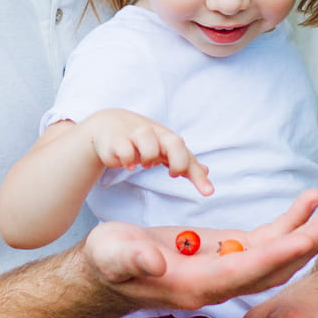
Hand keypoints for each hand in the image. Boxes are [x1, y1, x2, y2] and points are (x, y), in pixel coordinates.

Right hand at [83, 189, 317, 311]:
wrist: (109, 268)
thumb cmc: (108, 260)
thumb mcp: (113, 254)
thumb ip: (133, 257)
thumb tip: (154, 259)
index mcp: (199, 284)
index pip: (250, 270)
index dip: (282, 253)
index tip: (311, 236)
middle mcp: (221, 281)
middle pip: (276, 265)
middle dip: (310, 243)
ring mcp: (227, 267)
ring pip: (278, 252)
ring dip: (309, 231)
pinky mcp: (227, 251)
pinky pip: (267, 239)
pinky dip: (290, 221)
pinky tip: (308, 202)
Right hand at [86, 108, 213, 195]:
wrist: (108, 125)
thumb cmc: (142, 140)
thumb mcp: (163, 149)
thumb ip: (184, 161)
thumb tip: (207, 171)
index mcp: (168, 139)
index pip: (188, 156)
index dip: (198, 175)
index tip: (208, 192)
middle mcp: (155, 134)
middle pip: (175, 142)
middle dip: (178, 162)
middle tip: (173, 174)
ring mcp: (136, 135)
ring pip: (150, 145)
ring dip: (150, 158)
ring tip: (145, 164)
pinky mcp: (117, 140)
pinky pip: (126, 151)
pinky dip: (128, 160)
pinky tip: (128, 164)